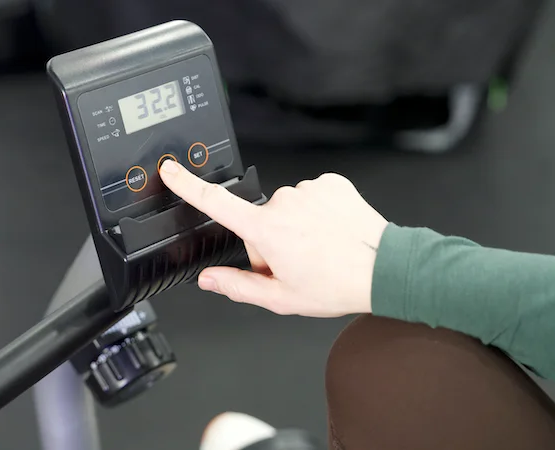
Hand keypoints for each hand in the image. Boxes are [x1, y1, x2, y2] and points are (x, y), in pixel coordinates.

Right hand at [158, 160, 388, 316]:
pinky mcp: (330, 183)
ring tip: (319, 248)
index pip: (216, 203)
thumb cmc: (336, 285)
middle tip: (296, 261)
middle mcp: (284, 204)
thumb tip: (209, 279)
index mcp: (266, 230)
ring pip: (288, 208)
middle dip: (270, 240)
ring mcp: (308, 190)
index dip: (187, 185)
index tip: (171, 170)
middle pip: (260, 220)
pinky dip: (317, 213)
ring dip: (296, 226)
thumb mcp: (280, 298)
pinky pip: (311, 196)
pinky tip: (331, 232)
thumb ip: (238, 285)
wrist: (383, 269)